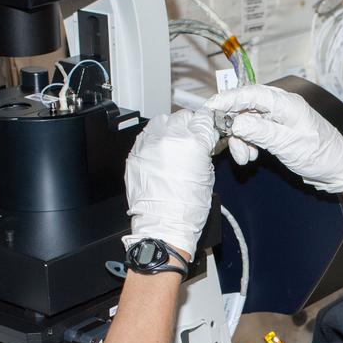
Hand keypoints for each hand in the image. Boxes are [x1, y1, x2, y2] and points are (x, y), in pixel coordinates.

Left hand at [123, 110, 216, 256]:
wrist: (164, 226)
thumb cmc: (187, 209)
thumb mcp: (207, 176)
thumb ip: (205, 151)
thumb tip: (205, 140)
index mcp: (192, 143)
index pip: (202, 118)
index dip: (206, 124)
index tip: (207, 129)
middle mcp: (169, 139)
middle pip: (181, 117)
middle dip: (188, 126)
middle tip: (191, 139)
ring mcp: (149, 145)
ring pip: (161, 121)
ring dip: (169, 129)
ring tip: (174, 145)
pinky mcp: (135, 154)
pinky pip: (146, 137)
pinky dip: (154, 141)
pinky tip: (160, 154)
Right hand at [204, 84, 342, 193]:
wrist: (338, 170)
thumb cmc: (321, 155)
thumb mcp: (288, 144)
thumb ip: (261, 131)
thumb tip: (236, 121)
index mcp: (286, 103)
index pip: (250, 93)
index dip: (227, 99)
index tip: (210, 108)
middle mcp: (281, 107)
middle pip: (245, 107)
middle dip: (234, 127)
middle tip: (233, 147)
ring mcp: (278, 119)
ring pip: (247, 122)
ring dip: (241, 139)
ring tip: (246, 158)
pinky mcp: (277, 131)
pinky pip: (254, 131)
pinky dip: (248, 143)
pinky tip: (252, 156)